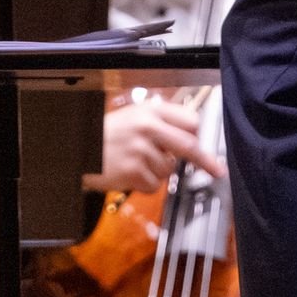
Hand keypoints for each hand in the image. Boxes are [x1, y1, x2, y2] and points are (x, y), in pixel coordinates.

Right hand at [92, 92, 211, 194]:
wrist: (79, 148)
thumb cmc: (108, 133)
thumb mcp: (134, 117)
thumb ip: (161, 123)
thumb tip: (191, 135)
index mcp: (150, 111)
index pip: (189, 120)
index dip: (198, 134)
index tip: (209, 144)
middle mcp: (147, 128)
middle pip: (189, 146)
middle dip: (205, 160)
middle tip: (217, 170)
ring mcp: (140, 151)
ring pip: (169, 170)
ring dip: (159, 172)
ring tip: (138, 162)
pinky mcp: (133, 172)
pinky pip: (154, 185)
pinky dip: (146, 184)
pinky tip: (131, 174)